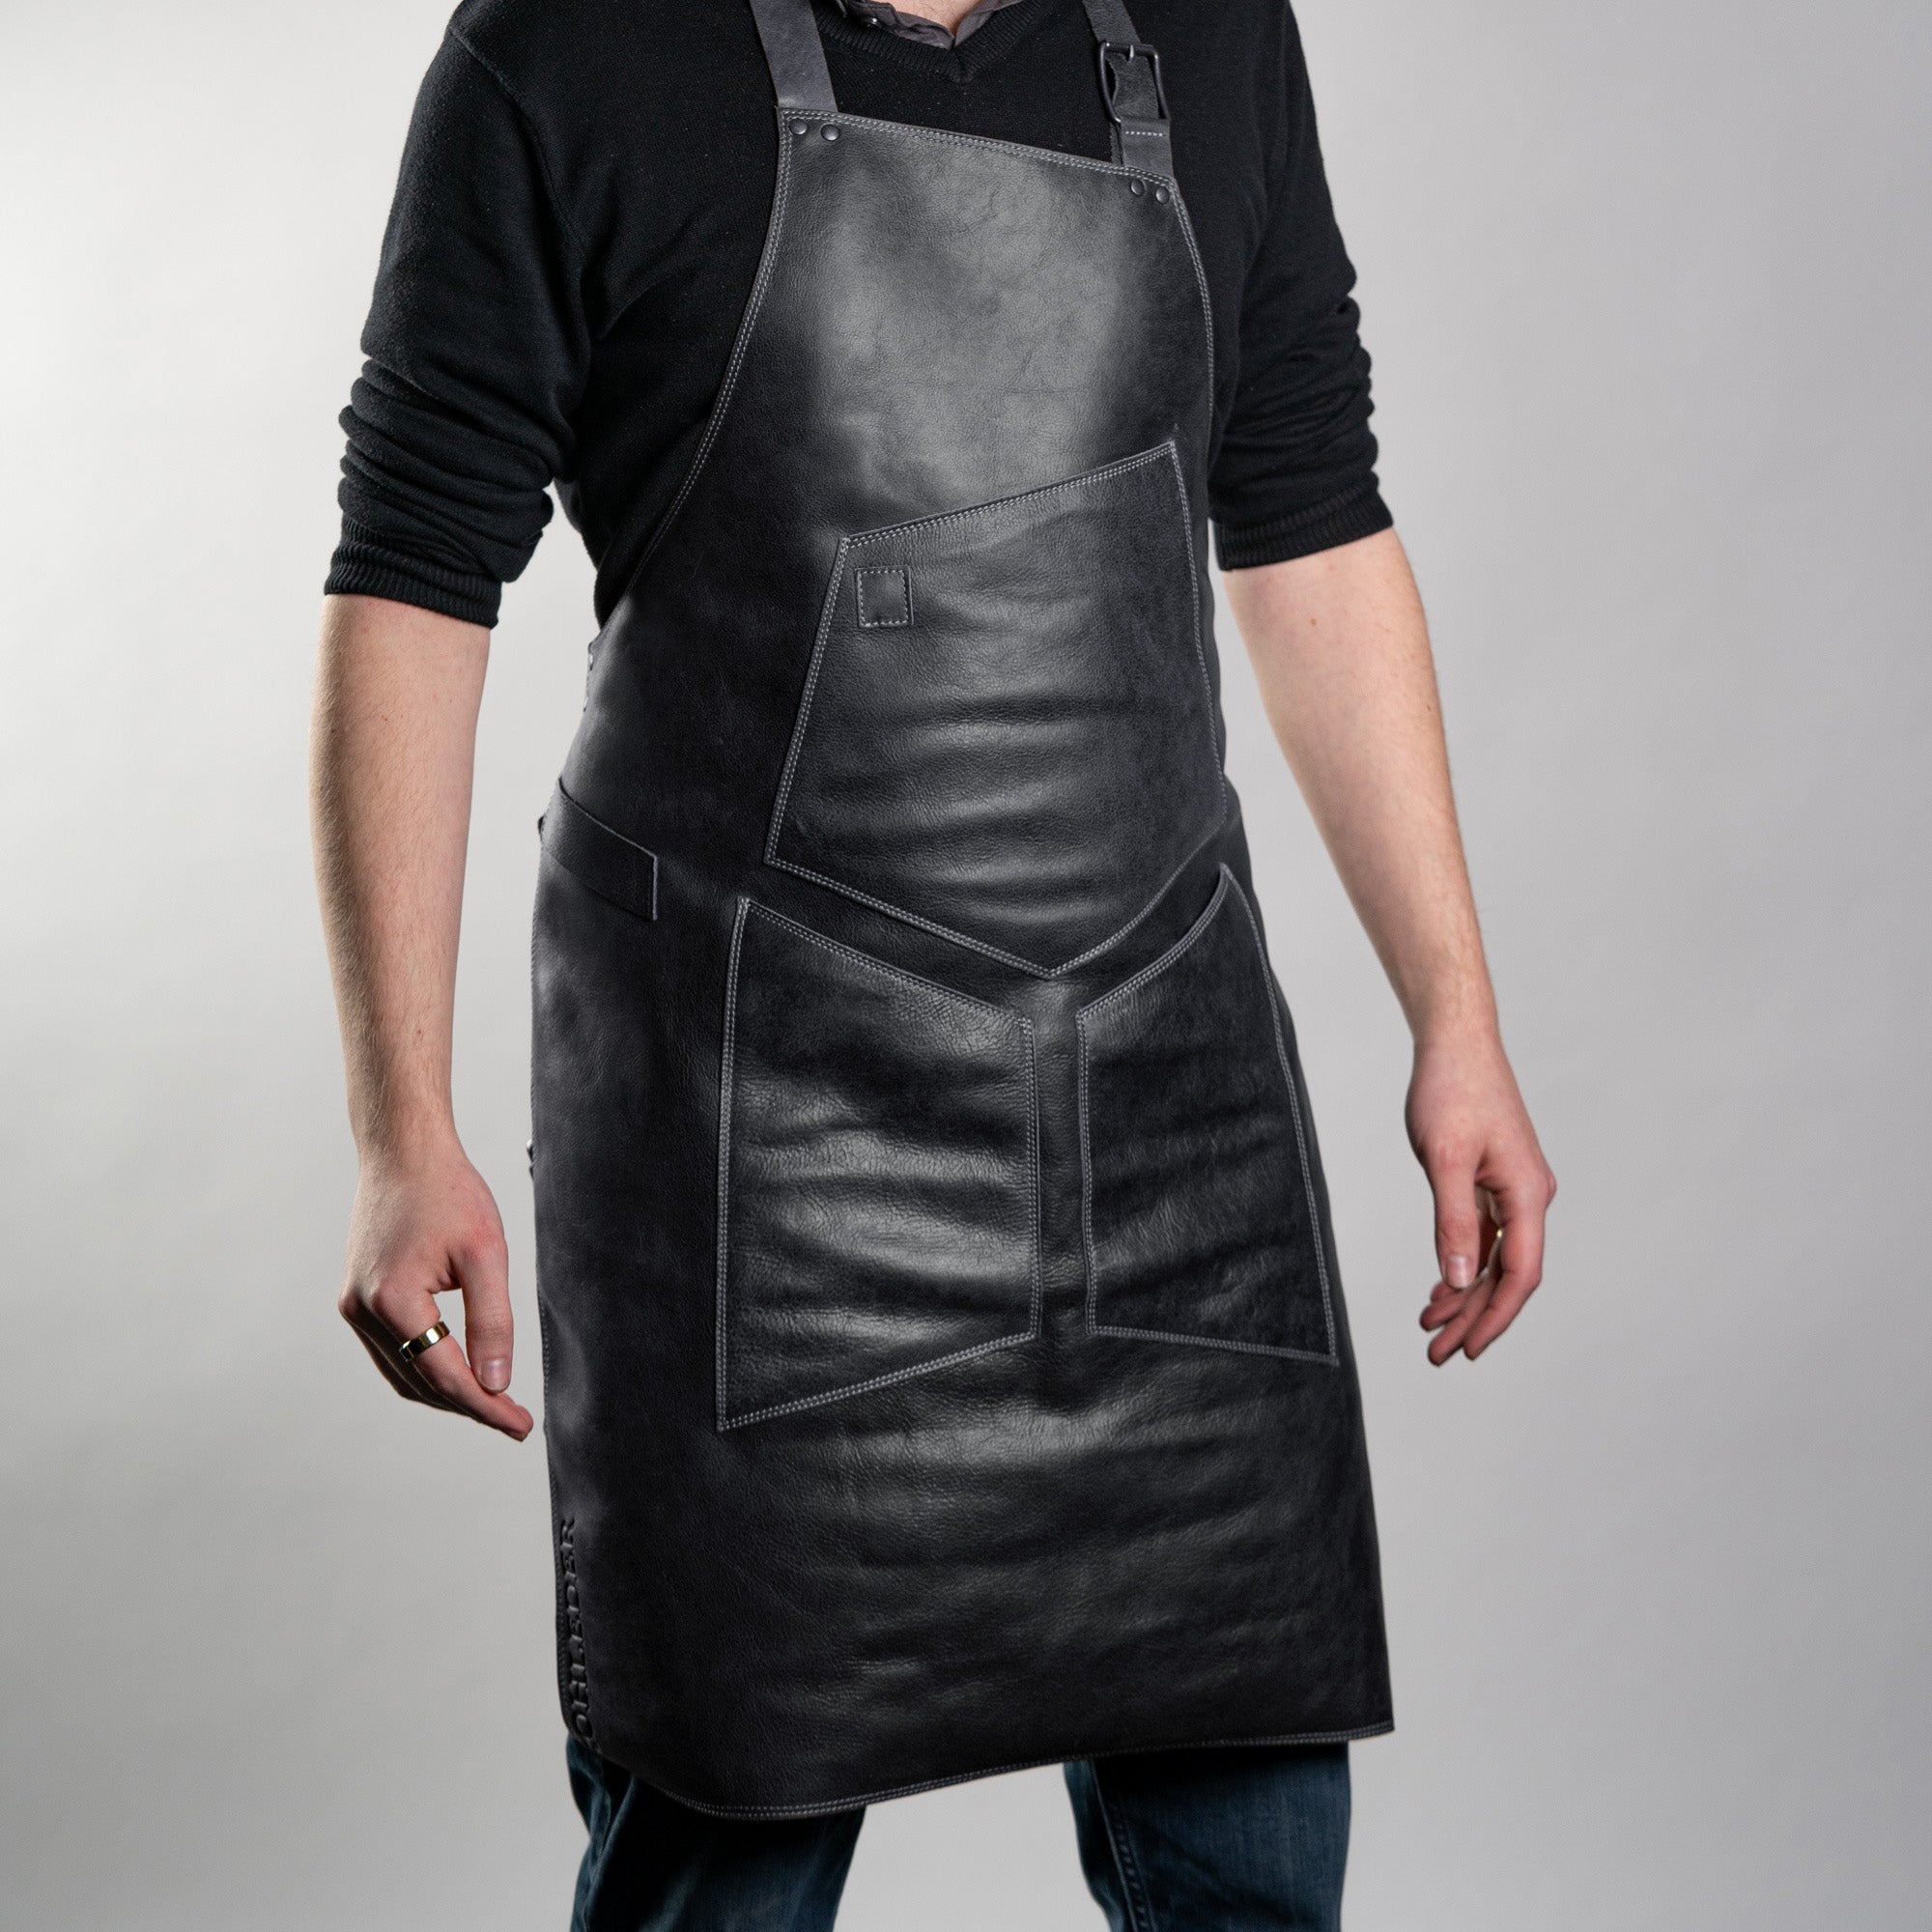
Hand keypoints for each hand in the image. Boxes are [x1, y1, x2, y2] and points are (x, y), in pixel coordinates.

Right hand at [337, 1133, 533, 1438]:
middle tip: (514, 1420)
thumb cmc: (449, 1192)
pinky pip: (392, 1352)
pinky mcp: (356, 1299)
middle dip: (469, 1405)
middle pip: (420, 1383)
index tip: (521, 1426)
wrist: (403, 1152)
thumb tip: (496, 1382)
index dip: (486, 1407)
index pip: (445, 1375)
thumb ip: (492, 1321)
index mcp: (393, 1301)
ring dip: (445, 1392)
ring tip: (493, 1402)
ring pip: (402, 1373)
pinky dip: (425, 1367)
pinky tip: (459, 1370)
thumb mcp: (486, 1253)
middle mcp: (362, 1310)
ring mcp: (353, 1306)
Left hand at [1407, 1028, 1555, 1363]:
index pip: (1519, 1276)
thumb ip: (1454, 1221)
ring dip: (1464, 1296)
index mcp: (1528, 1195)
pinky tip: (1440, 1288)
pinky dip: (1462, 1264)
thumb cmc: (1450, 1091)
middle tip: (1436, 1355)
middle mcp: (1529, 1197)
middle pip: (1508, 1275)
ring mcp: (1512, 1189)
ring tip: (1430, 1329)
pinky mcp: (1493, 1180)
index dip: (1494, 1319)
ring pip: (1494, 1259)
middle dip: (1474, 1318)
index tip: (1467, 1353)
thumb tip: (1462, 1280)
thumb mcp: (1444, 1159)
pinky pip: (1483, 1237)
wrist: (1454, 1042)